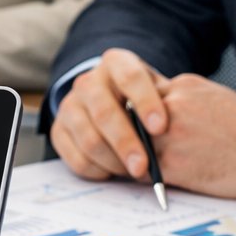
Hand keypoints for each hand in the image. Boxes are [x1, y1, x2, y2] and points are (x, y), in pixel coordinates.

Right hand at [50, 48, 168, 180]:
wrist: (111, 102)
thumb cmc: (143, 100)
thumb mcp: (159, 92)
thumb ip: (166, 104)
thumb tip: (177, 132)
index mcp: (116, 63)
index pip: (130, 77)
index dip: (145, 102)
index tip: (160, 128)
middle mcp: (88, 82)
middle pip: (104, 113)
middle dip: (126, 143)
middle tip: (144, 166)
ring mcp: (69, 106)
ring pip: (89, 139)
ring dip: (113, 162)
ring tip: (133, 172)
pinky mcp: (58, 131)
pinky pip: (75, 157)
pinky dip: (97, 170)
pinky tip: (113, 171)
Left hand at [52, 49, 235, 199]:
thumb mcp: (213, 97)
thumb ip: (182, 100)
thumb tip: (157, 112)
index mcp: (182, 87)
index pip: (137, 96)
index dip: (131, 115)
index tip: (128, 127)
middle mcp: (172, 105)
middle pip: (126, 117)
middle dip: (121, 135)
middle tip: (117, 148)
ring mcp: (171, 133)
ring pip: (129, 144)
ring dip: (127, 157)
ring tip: (135, 167)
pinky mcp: (175, 162)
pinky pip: (142, 169)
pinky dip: (142, 176)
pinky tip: (151, 181)